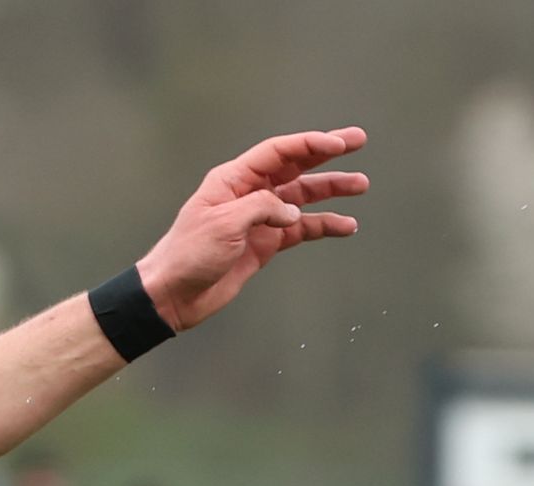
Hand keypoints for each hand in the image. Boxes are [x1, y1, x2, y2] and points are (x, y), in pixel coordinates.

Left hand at [136, 128, 369, 331]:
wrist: (172, 296)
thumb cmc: (188, 254)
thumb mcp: (224, 224)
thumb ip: (262, 208)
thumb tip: (292, 211)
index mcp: (233, 180)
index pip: (278, 152)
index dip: (310, 144)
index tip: (339, 144)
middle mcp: (249, 194)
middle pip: (295, 166)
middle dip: (327, 155)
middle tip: (359, 141)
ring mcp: (259, 219)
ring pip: (302, 197)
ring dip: (331, 190)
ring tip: (360, 185)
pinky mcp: (265, 243)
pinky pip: (301, 229)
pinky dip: (323, 226)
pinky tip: (346, 226)